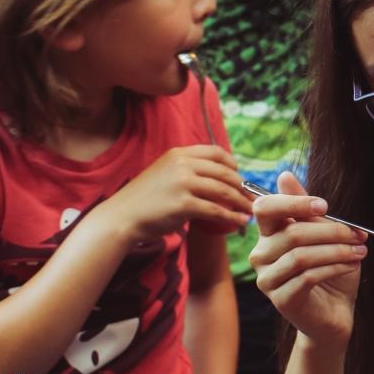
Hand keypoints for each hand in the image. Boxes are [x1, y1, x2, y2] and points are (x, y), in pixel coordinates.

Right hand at [98, 144, 253, 244]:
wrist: (121, 217)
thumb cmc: (143, 200)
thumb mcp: (164, 174)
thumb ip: (187, 171)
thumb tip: (215, 179)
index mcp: (179, 153)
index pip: (216, 152)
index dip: (233, 165)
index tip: (240, 178)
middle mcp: (182, 164)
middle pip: (224, 172)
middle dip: (242, 186)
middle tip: (251, 198)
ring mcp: (183, 183)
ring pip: (224, 190)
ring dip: (241, 202)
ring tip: (250, 211)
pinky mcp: (184, 204)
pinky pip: (216, 209)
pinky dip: (231, 216)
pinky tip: (239, 221)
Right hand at [249, 172, 366, 345]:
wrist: (335, 313)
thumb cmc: (329, 271)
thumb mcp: (323, 236)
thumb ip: (306, 210)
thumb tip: (284, 175)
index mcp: (268, 234)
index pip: (265, 208)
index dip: (293, 202)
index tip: (325, 206)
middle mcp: (261, 255)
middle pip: (292, 233)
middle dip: (331, 231)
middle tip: (358, 234)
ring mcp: (268, 280)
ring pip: (301, 256)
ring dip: (337, 250)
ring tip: (360, 251)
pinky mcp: (281, 300)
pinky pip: (307, 276)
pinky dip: (334, 267)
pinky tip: (352, 265)